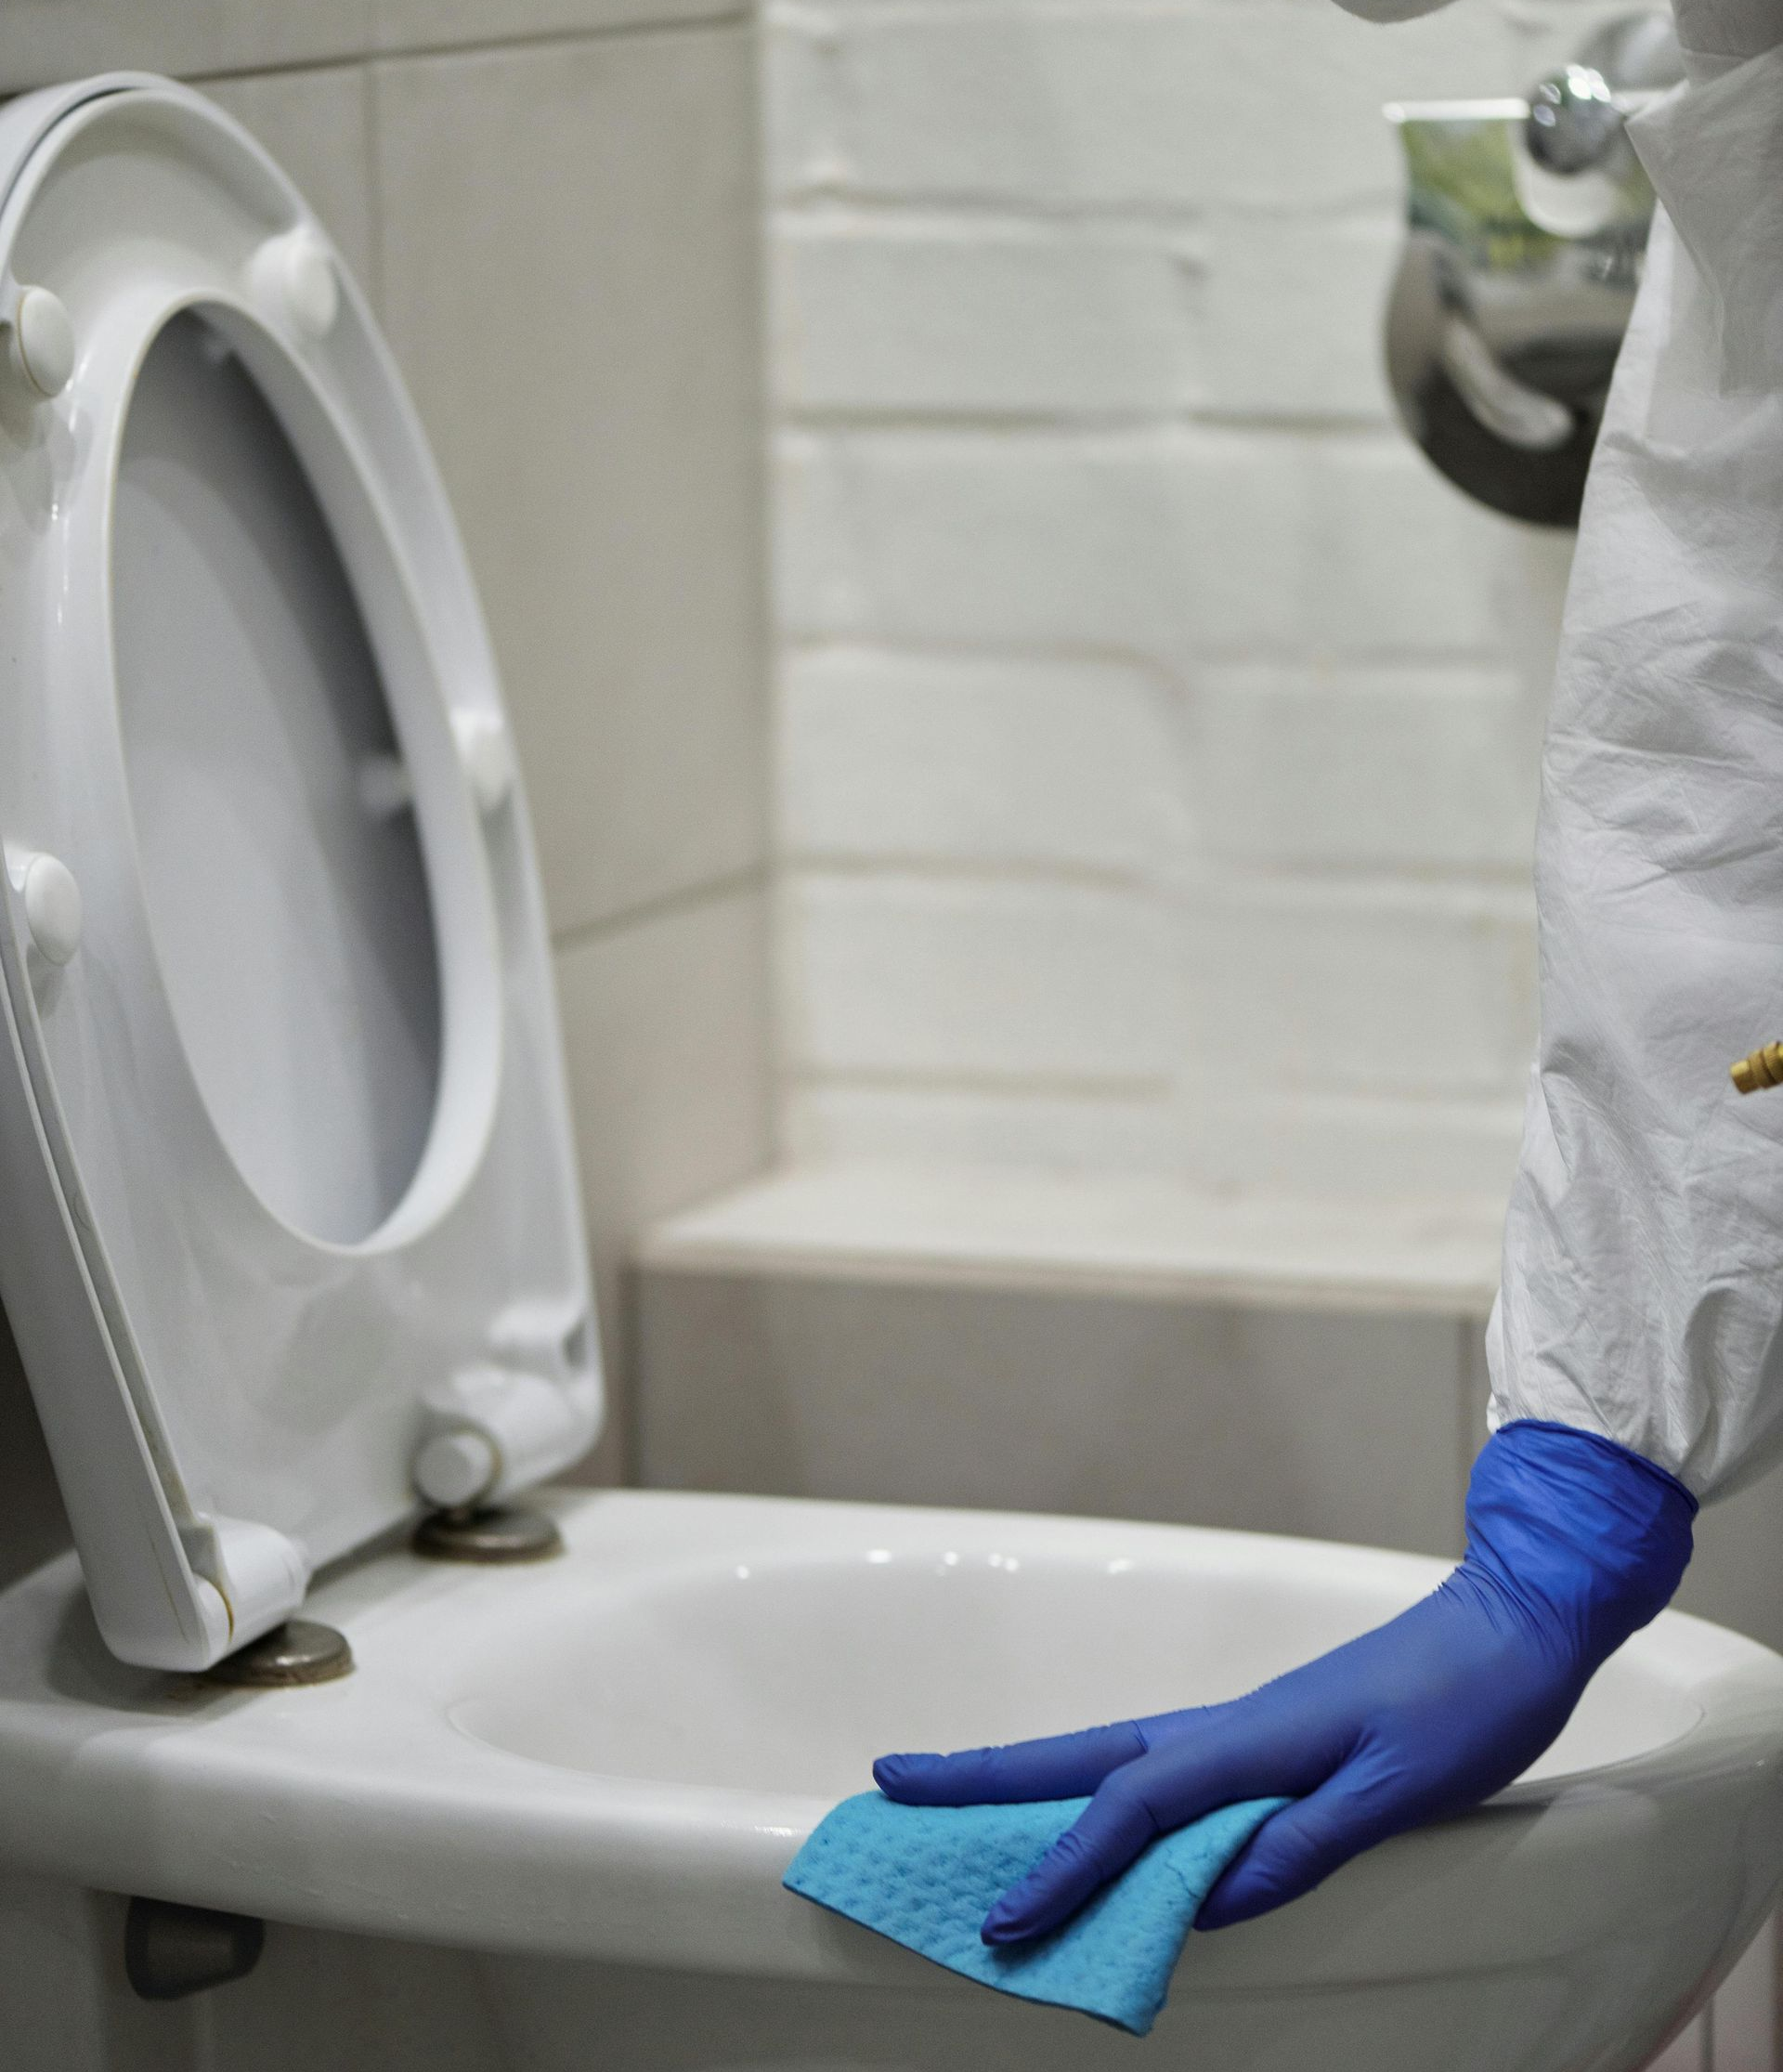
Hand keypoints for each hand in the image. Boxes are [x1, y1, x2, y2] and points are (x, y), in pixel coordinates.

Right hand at [875, 1422, 1693, 1940]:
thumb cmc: (1465, 1705)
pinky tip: (1081, 1816)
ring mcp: (1235, 1730)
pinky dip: (1090, 1793)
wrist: (1510, 1625)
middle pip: (1079, 1757)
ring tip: (948, 1797)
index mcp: (1251, 1741)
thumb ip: (1303, 1841)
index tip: (1002, 1923)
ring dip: (1022, 1780)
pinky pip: (1150, 1773)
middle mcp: (1224, 1729)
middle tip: (888, 1785)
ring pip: (1103, 1758)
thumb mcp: (1400, 1788)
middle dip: (981, 1778)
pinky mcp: (1257, 1740)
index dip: (1065, 1869)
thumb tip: (1207, 1898)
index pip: (1132, 1812)